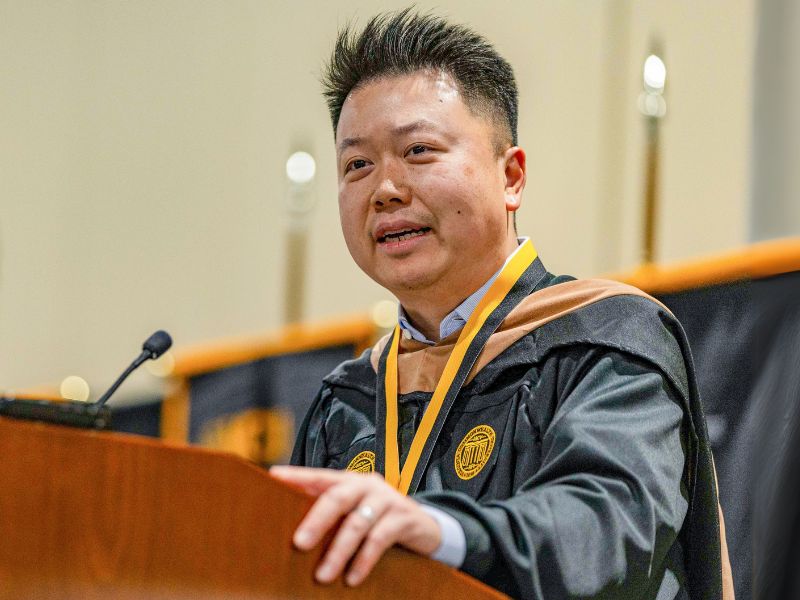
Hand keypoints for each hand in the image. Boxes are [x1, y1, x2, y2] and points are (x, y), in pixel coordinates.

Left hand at [269, 465, 440, 585]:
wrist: (423, 527)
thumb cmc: (378, 519)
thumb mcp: (355, 511)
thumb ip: (331, 513)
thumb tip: (292, 531)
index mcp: (349, 480)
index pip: (320, 476)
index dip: (298, 475)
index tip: (274, 477)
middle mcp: (367, 485)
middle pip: (338, 497)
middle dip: (316, 520)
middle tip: (299, 543)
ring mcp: (387, 499)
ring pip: (357, 523)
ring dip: (338, 552)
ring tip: (323, 576)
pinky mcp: (404, 517)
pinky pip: (380, 539)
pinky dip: (364, 560)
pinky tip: (352, 578)